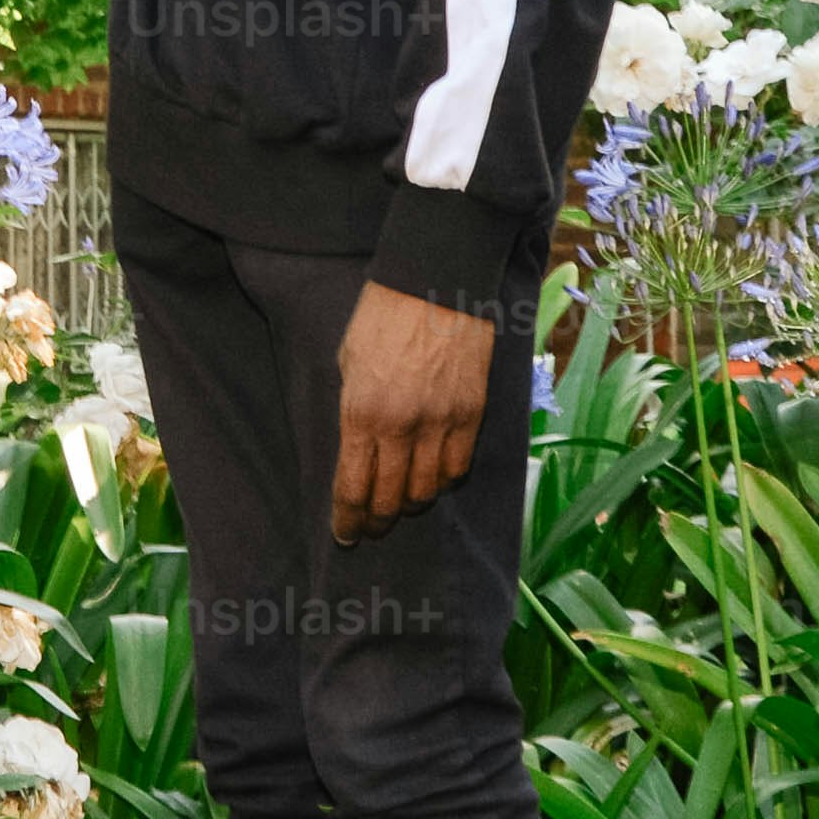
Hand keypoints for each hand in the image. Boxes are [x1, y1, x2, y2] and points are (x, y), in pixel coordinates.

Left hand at [330, 281, 490, 541]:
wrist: (435, 283)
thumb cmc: (380, 316)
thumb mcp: (348, 363)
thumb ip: (353, 410)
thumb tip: (359, 449)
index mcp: (360, 414)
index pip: (352, 487)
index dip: (348, 519)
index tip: (345, 535)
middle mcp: (401, 427)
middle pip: (390, 498)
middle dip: (377, 520)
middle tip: (372, 528)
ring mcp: (441, 423)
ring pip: (426, 490)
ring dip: (411, 503)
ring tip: (403, 504)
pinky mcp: (472, 414)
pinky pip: (458, 467)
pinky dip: (444, 480)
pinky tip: (434, 478)